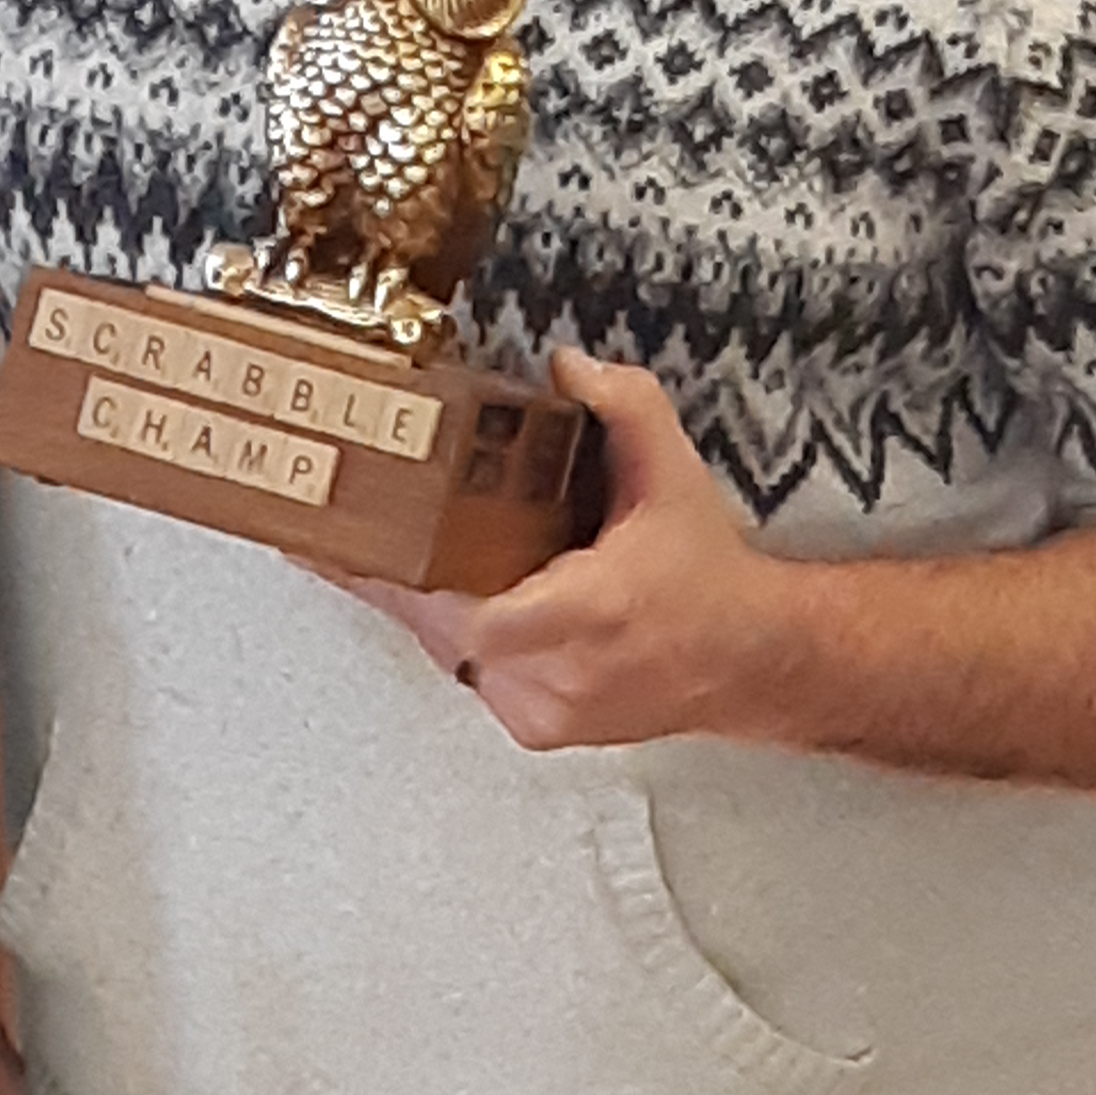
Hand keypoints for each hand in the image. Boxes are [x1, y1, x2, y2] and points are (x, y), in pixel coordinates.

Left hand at [366, 351, 801, 751]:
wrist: (750, 657)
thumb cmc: (710, 575)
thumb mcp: (674, 475)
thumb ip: (626, 407)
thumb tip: (567, 366)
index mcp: (594, 611)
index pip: (476, 615)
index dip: (410, 582)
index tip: (363, 545)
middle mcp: (566, 671)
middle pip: (444, 629)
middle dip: (398, 578)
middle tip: (346, 533)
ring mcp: (548, 708)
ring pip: (452, 655)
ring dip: (423, 606)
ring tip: (380, 555)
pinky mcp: (538, 727)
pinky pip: (473, 677)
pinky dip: (456, 636)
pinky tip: (443, 595)